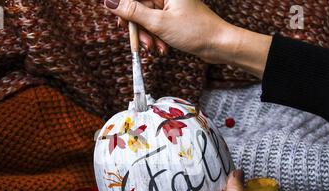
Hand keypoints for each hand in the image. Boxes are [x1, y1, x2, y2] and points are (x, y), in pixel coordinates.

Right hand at [104, 0, 271, 77]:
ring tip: (155, 48)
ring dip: (148, 36)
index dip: (125, 9)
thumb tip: (110, 2)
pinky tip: (162, 48)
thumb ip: (132, 12)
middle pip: (140, 7)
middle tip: (139, 42)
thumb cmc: (195, 31)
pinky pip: (157, 26)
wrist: (218, 45)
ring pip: (148, 19)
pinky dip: (156, 38)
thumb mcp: (158, 23)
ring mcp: (171, 6)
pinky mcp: (174, 17)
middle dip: (139, 28)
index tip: (121, 23)